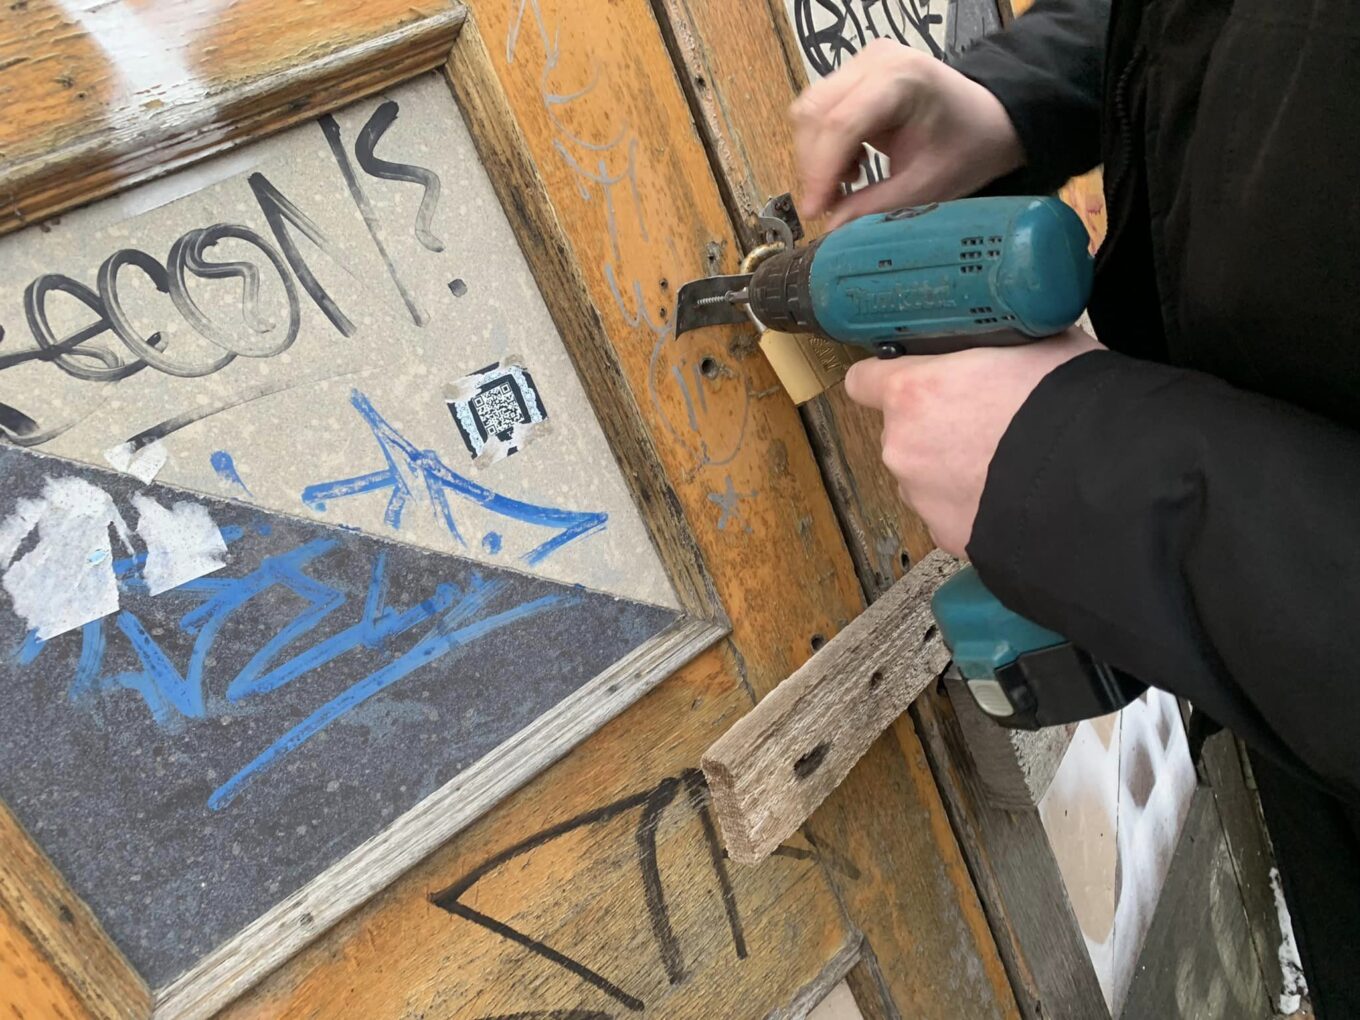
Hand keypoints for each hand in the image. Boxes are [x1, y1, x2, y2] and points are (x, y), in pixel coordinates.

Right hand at [791, 39, 1024, 228]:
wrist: (988, 119)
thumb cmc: (967, 149)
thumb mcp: (925, 187)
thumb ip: (874, 206)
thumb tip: (828, 230)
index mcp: (902, 80)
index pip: (841, 123)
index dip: (821, 171)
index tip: (813, 212)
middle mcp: (875, 60)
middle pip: (816, 113)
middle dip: (814, 165)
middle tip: (828, 204)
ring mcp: (862, 62)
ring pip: (810, 111)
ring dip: (816, 156)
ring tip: (845, 184)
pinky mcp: (854, 73)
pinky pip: (820, 109)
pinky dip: (824, 145)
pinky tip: (851, 164)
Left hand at [845, 328, 1101, 556]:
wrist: (1100, 484)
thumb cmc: (1069, 407)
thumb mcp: (1037, 344)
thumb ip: (997, 346)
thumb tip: (1006, 338)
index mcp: (913, 393)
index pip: (863, 380)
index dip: (886, 378)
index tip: (904, 378)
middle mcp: (904, 447)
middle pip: (902, 431)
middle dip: (935, 426)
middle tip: (985, 419)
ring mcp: (922, 497)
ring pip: (925, 475)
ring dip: (952, 468)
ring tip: (1005, 461)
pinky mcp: (946, 535)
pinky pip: (950, 513)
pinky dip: (972, 505)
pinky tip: (1010, 493)